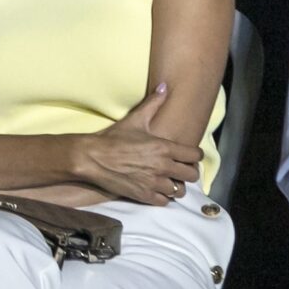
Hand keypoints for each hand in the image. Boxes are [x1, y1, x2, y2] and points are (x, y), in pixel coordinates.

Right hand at [70, 84, 201, 204]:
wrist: (92, 157)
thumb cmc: (114, 138)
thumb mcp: (135, 119)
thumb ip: (153, 103)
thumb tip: (164, 86)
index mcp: (164, 148)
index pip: (195, 155)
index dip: (195, 155)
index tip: (189, 155)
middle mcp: (163, 167)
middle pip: (192, 175)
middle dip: (188, 171)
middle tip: (181, 168)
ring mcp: (154, 183)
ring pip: (180, 191)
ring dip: (177, 185)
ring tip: (170, 181)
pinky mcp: (144, 195)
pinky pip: (165, 202)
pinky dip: (163, 197)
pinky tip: (157, 189)